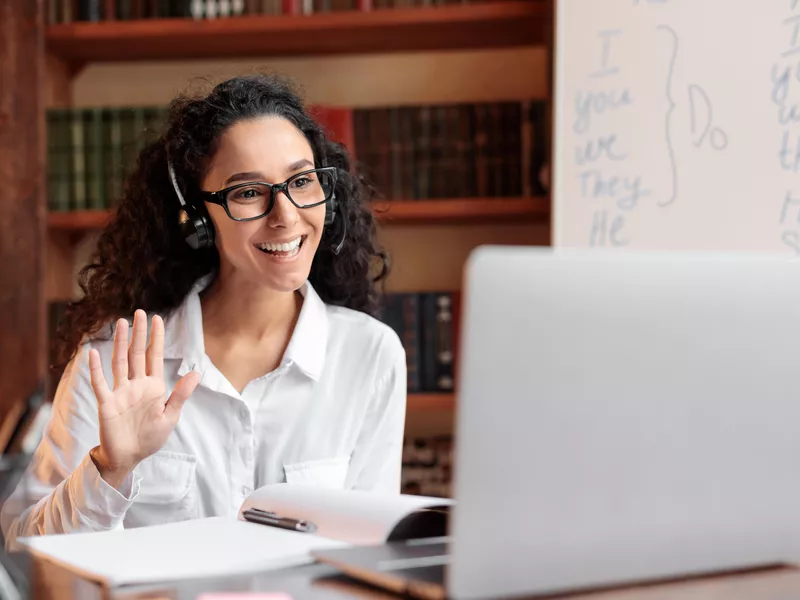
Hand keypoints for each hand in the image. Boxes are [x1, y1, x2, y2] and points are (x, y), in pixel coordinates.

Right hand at [87, 309, 199, 488]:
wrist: (130, 457)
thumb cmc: (150, 437)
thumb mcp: (170, 416)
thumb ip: (181, 394)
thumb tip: (196, 373)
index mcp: (153, 387)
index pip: (154, 356)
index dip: (156, 338)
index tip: (158, 319)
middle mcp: (136, 385)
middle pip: (137, 354)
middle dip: (139, 333)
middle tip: (140, 312)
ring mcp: (120, 392)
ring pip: (120, 362)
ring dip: (121, 343)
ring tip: (122, 323)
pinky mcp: (106, 403)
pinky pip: (100, 383)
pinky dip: (95, 369)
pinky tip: (93, 353)